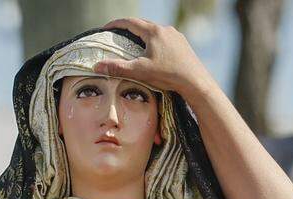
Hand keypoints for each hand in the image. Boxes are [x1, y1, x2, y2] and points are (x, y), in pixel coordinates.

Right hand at [96, 18, 214, 100]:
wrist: (195, 82)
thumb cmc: (168, 75)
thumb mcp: (140, 71)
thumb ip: (118, 68)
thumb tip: (96, 66)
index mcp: (153, 32)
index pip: (130, 22)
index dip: (116, 24)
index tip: (106, 29)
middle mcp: (165, 29)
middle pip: (142, 24)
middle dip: (128, 28)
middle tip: (117, 34)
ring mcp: (175, 36)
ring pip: (154, 31)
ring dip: (142, 34)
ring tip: (133, 43)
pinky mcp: (182, 44)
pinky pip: (164, 38)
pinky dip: (154, 41)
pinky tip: (153, 52)